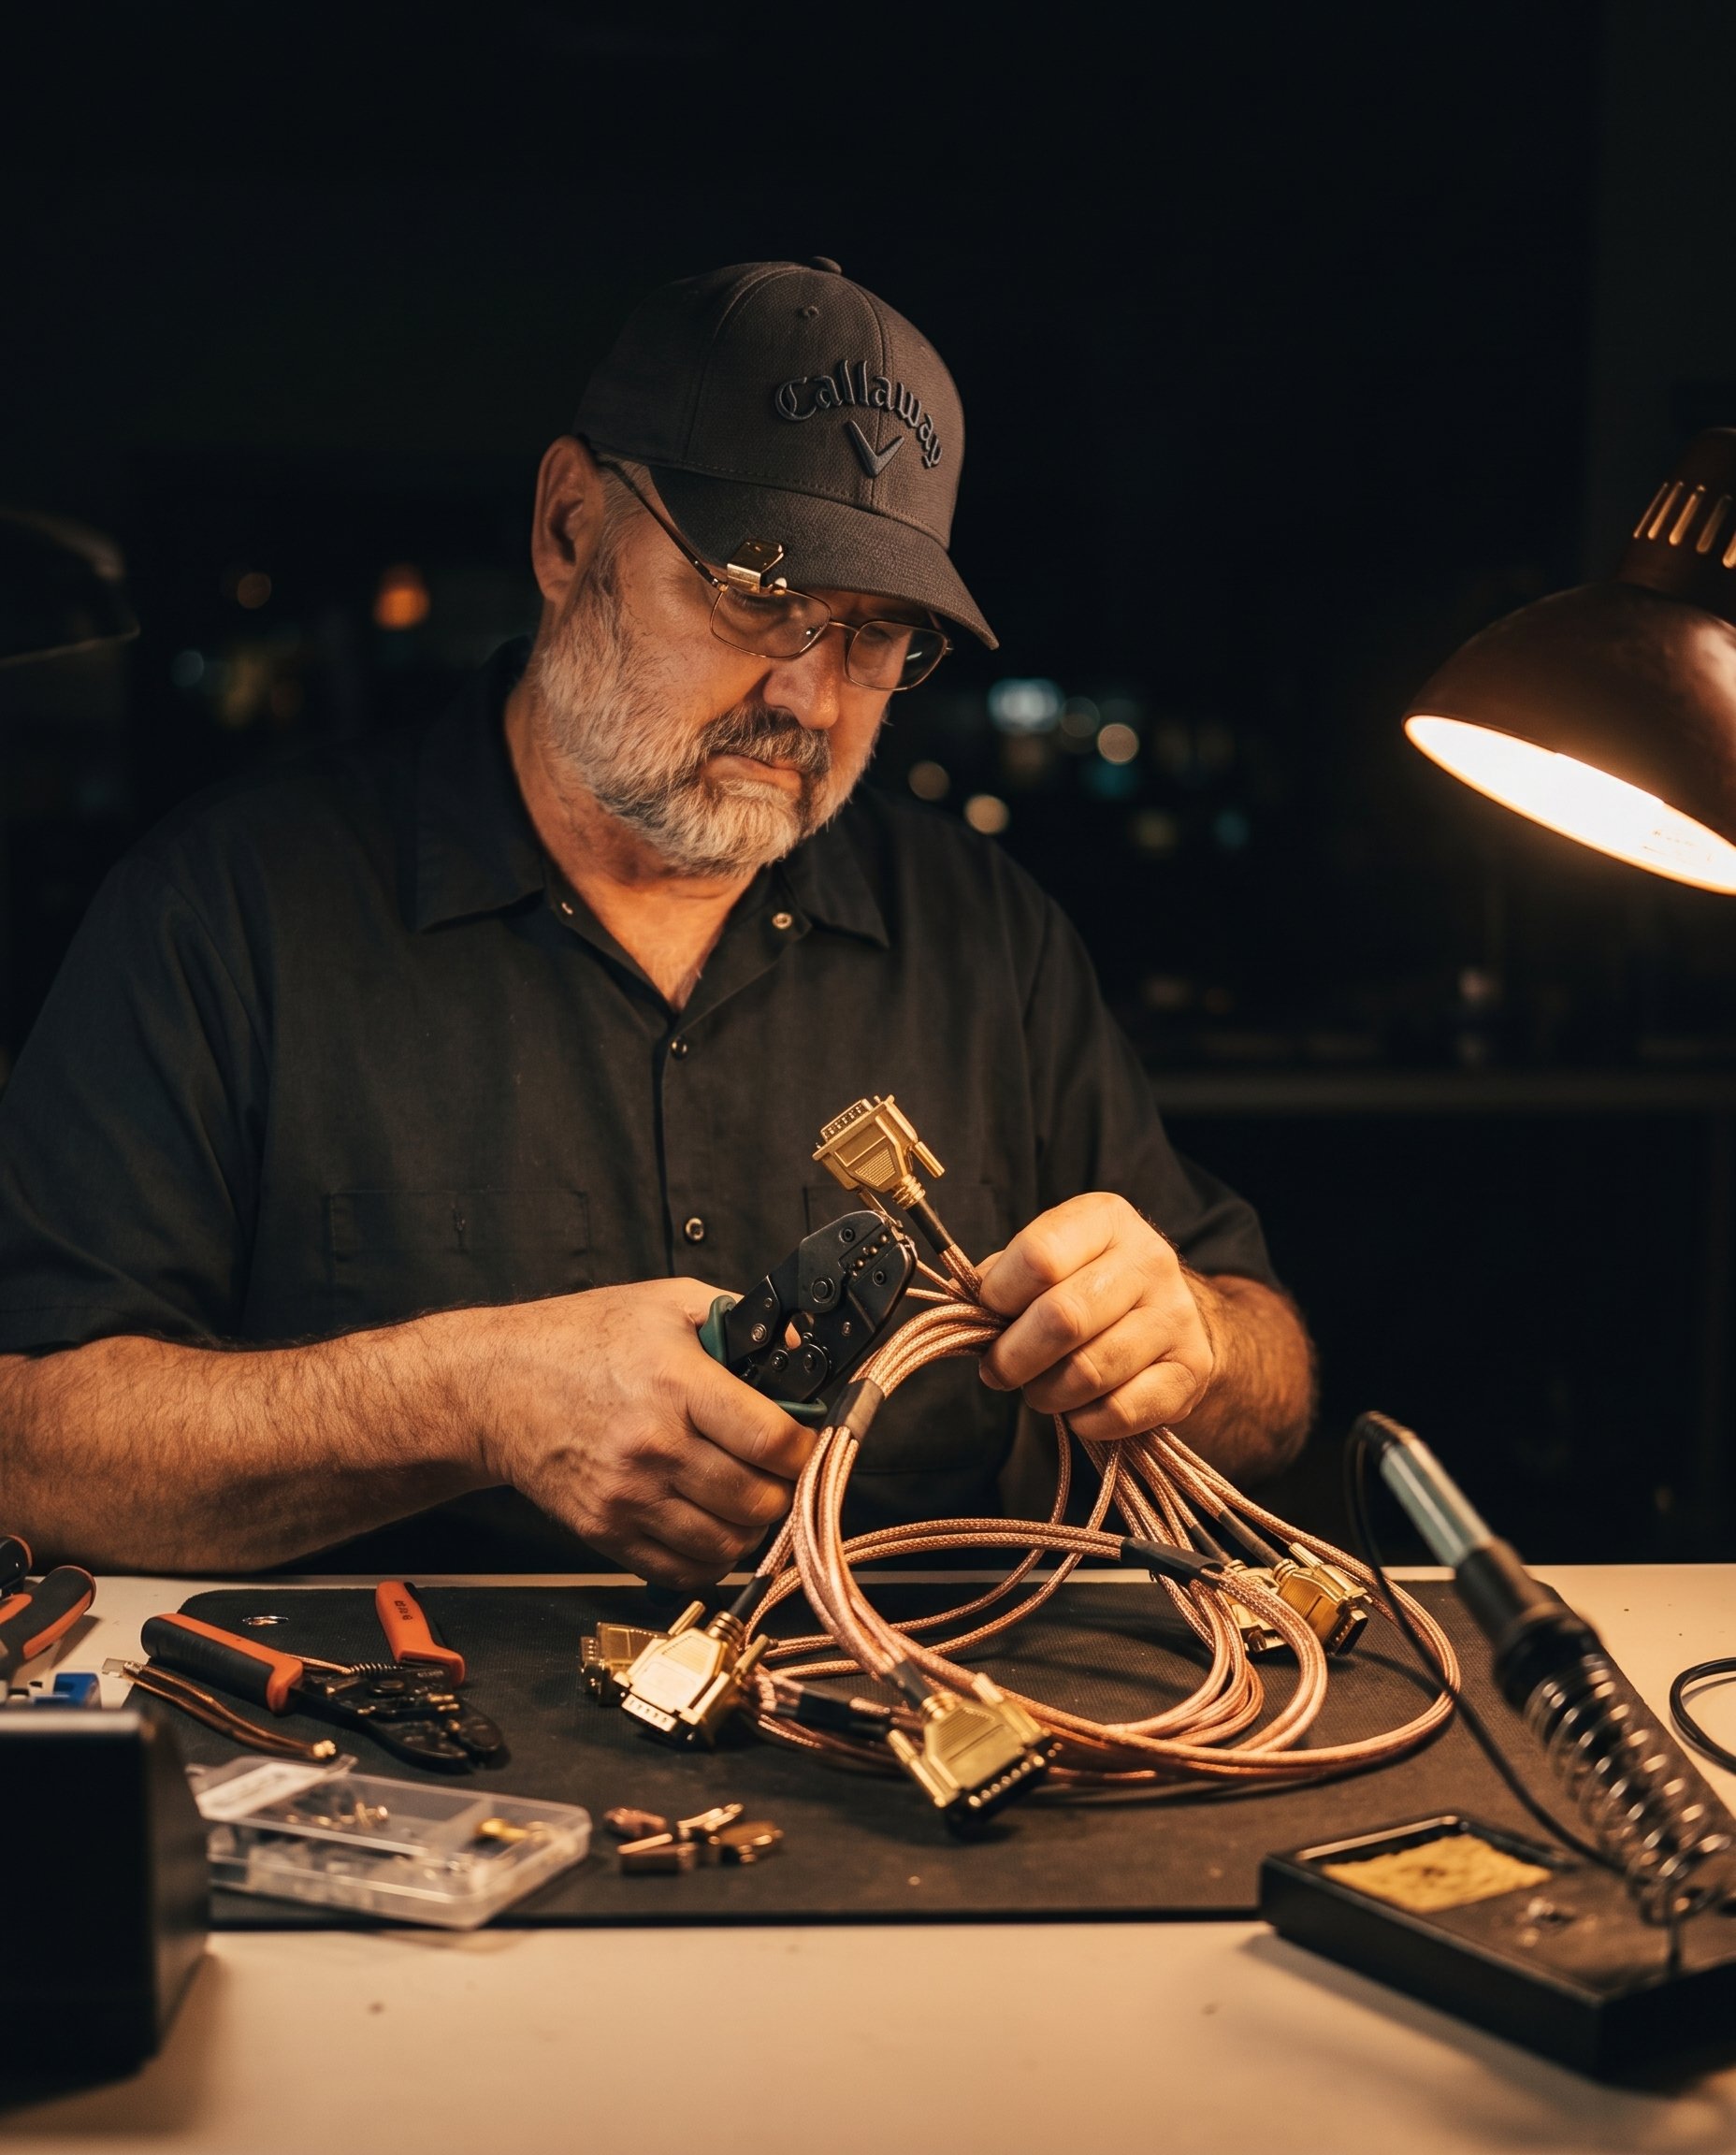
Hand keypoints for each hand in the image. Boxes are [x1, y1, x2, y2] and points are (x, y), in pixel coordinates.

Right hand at [445, 1279, 815, 1588]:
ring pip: (727, 1544)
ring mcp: (628, 1497)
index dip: (806, 1447)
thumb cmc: (581, 1340)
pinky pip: (682, 1570)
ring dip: (751, 1526)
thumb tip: (795, 1349)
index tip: (806, 1441)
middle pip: (757, 1500)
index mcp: (676, 1384)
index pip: (771, 1440)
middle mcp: (654, 1447)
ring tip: (746, 1496)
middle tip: (778, 1470)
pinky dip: (710, 1557)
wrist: (498, 1385)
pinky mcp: (606, 1531)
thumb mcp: (666, 1303)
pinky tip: (711, 1523)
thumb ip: (737, 1318)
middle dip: (783, 1488)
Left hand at [975, 1193, 1216, 1441]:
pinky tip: (1080, 1407)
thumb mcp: (1049, 1262)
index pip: (1037, 1257)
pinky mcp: (1192, 1369)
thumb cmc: (1089, 1288)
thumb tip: (968, 1311)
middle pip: (1063, 1318)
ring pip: (1089, 1371)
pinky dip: (1086, 1420)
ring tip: (1040, 1389)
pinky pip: (1121, 1410)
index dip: (998, 1296)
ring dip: (1047, 1393)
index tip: (988, 1315)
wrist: (1170, 1318)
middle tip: (999, 1371)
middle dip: (1013, 1357)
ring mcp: (1177, 1315)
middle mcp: (1149, 1259)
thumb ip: (1005, 1278)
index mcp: (1105, 1220)